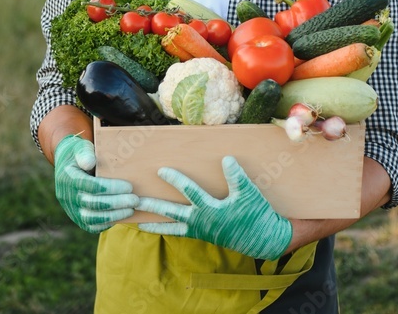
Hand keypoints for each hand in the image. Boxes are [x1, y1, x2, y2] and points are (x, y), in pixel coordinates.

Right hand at [53, 134, 137, 232]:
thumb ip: (84, 152)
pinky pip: (91, 226)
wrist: (67, 164)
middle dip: (116, 203)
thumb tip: (90, 162)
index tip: (129, 186)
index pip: (91, 186)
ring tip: (131, 209)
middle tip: (135, 200)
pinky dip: (107, 223)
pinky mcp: (77, 218)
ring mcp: (71, 209)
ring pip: (91, 218)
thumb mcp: (80, 147)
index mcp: (68, 178)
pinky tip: (122, 215)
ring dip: (114, 215)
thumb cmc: (79, 153)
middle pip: (92, 204)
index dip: (111, 188)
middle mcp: (67, 196)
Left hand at [135, 156, 292, 259]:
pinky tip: (161, 227)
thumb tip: (226, 159)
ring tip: (138, 223)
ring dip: (155, 224)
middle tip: (134, 201)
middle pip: (171, 212)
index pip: (189, 191)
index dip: (175, 179)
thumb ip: (237, 177)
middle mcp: (201, 221)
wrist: (263, 239)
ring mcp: (201, 230)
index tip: (160, 170)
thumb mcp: (249, 194)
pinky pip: (181, 233)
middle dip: (152, 206)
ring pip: (173, 227)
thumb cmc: (256, 215)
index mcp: (211, 209)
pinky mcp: (203, 235)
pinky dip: (169, 230)